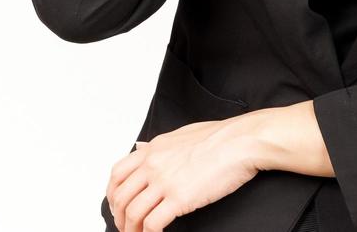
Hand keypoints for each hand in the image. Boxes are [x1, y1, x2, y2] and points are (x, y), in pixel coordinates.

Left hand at [104, 118, 259, 231]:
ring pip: (132, 212)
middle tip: (126, 226)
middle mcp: (154, 164)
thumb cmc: (223, 137)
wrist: (243, 141)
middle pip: (120, 196)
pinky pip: (153, 223)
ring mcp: (165, 181)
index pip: (118, 174)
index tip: (117, 205)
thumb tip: (144, 148)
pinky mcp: (179, 198)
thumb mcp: (183, 134)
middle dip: (119, 217)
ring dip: (131, 229)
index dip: (113, 194)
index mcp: (154, 149)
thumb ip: (161, 145)